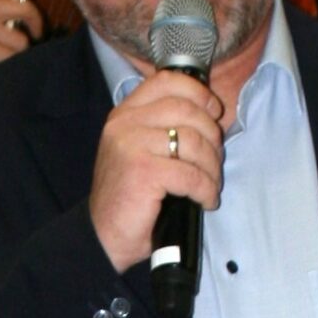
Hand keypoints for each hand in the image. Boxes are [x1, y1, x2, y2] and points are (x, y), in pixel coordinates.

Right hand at [88, 72, 223, 270]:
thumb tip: (208, 114)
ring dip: (211, 167)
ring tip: (210, 185)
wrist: (104, 235)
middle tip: (214, 162)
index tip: (213, 113)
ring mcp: (131, 145)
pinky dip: (205, 190)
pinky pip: (191, 174)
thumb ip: (162, 127)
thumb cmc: (129, 196)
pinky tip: (205, 200)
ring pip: (193, 142)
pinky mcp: (143, 171)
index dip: (198, 93)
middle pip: (187, 110)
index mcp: (125, 113)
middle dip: (211, 137)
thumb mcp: (140, 150)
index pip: (167, 82)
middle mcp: (125, 123)